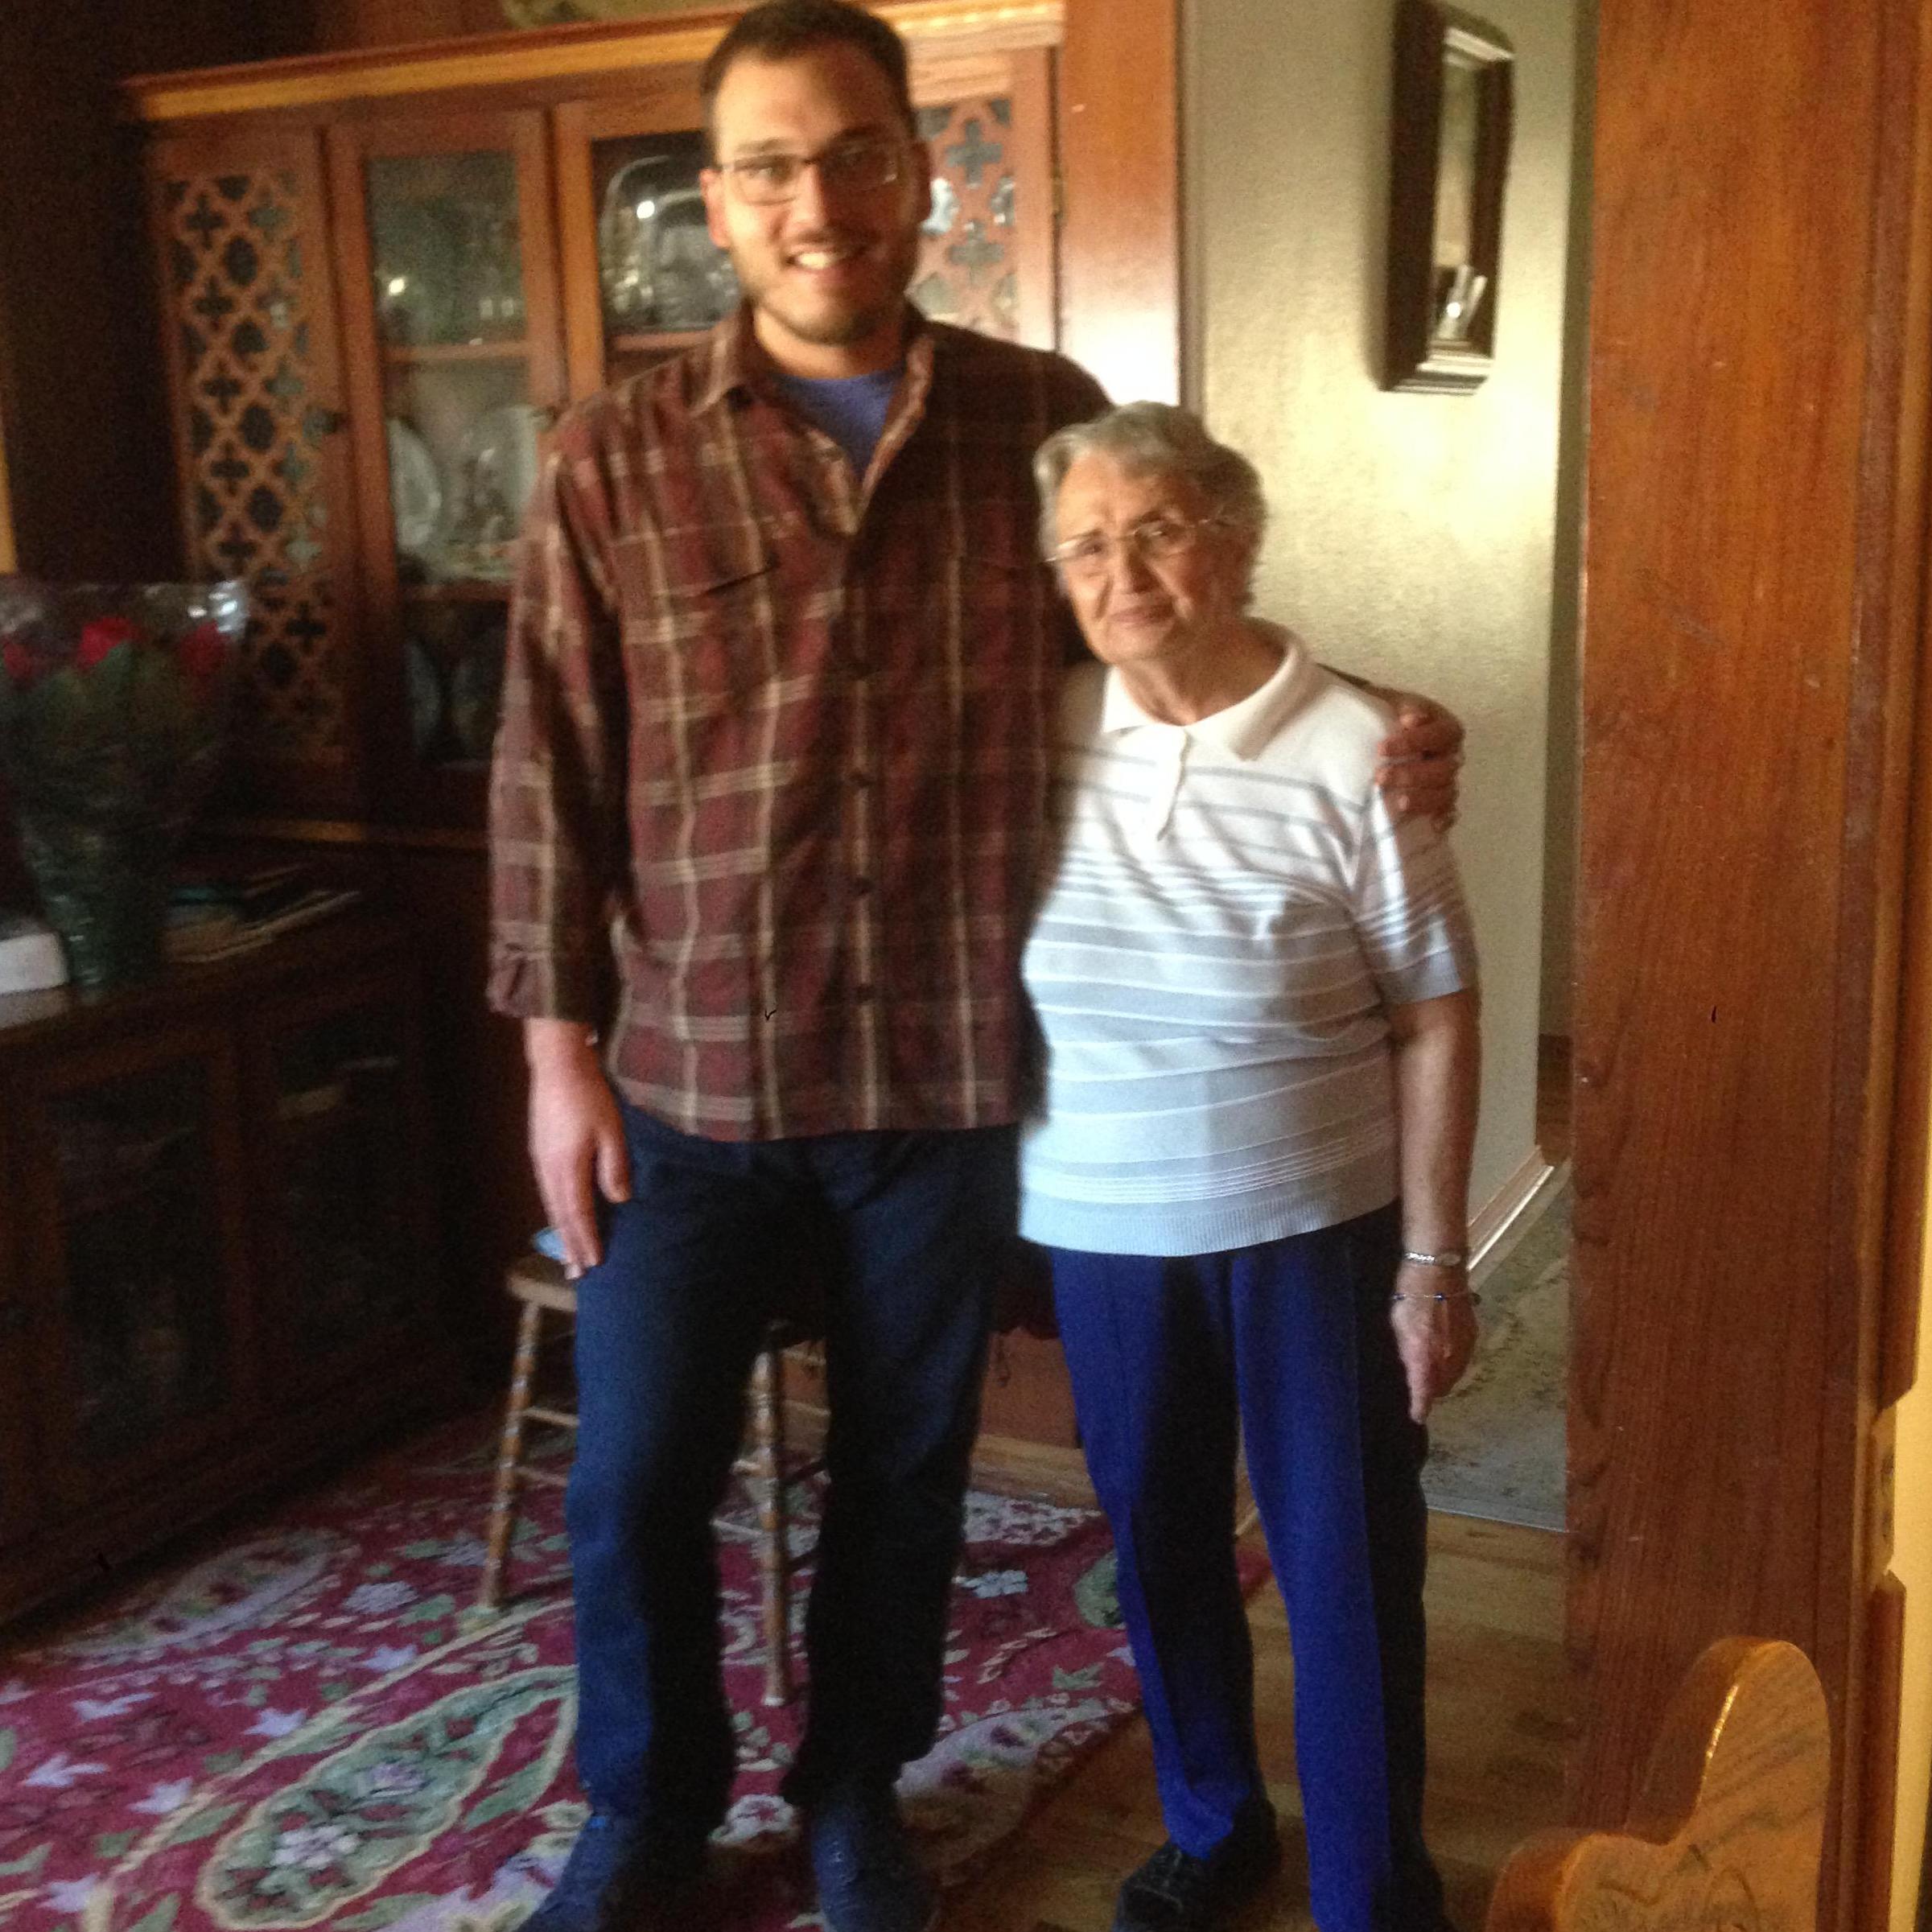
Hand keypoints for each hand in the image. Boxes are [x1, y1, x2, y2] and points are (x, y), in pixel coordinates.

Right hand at [525, 1025, 629, 1275]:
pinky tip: (561, 1216)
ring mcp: (541, 1160)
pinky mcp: (539, 1151)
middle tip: (576, 1274)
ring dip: (561, 1232)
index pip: (579, 1214)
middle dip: (570, 1246)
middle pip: (561, 1216)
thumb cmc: (589, 1096)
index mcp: (568, 1168)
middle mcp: (549, 1170)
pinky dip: (555, 1211)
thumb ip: (615, 1168)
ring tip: (566, 1254)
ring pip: (551, 1205)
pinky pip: (547, 1191)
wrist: (557, 1066)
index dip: (587, 1240)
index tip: (594, 1263)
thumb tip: (620, 1200)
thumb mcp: (611, 1131)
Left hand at [1372, 691, 1464, 829]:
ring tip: (1399, 803)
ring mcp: (1447, 779)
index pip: (1440, 735)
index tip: (1382, 748)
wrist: (1381, 732)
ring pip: (1446, 793)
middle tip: (1380, 777)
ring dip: (1423, 799)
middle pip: (1443, 769)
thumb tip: (1408, 718)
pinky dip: (1445, 818)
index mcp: (1445, 728)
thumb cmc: (1387, 716)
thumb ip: (1400, 705)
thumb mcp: (1390, 702)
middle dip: (1411, 774)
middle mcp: (1451, 754)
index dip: (1416, 742)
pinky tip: (1433, 825)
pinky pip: (1450, 812)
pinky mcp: (1441, 801)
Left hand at [1388, 1264, 1477, 1423]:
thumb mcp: (1397, 1323)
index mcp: (1424, 1354)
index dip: (1420, 1407)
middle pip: (1442, 1387)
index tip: (1417, 1415)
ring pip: (1455, 1375)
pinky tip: (1445, 1355)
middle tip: (1420, 1386)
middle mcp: (1447, 1356)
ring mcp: (1463, 1346)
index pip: (1424, 1391)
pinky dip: (1454, 1363)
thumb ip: (1405, 1351)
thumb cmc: (1410, 1293)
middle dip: (1432, 1391)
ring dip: (1444, 1378)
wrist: (1440, 1269)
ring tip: (1432, 1372)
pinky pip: (1463, 1360)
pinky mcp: (1473, 1336)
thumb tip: (1409, 1370)